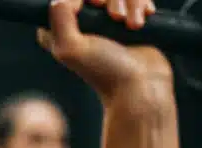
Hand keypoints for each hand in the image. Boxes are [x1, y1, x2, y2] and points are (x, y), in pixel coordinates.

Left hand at [37, 0, 168, 101]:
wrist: (141, 86)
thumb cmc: (105, 72)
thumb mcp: (70, 48)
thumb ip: (59, 16)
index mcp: (61, 29)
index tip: (96, 4)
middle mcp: (83, 23)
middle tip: (116, 17)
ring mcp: (108, 22)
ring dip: (131, 3)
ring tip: (134, 25)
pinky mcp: (130, 21)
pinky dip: (142, 6)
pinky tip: (142, 21)